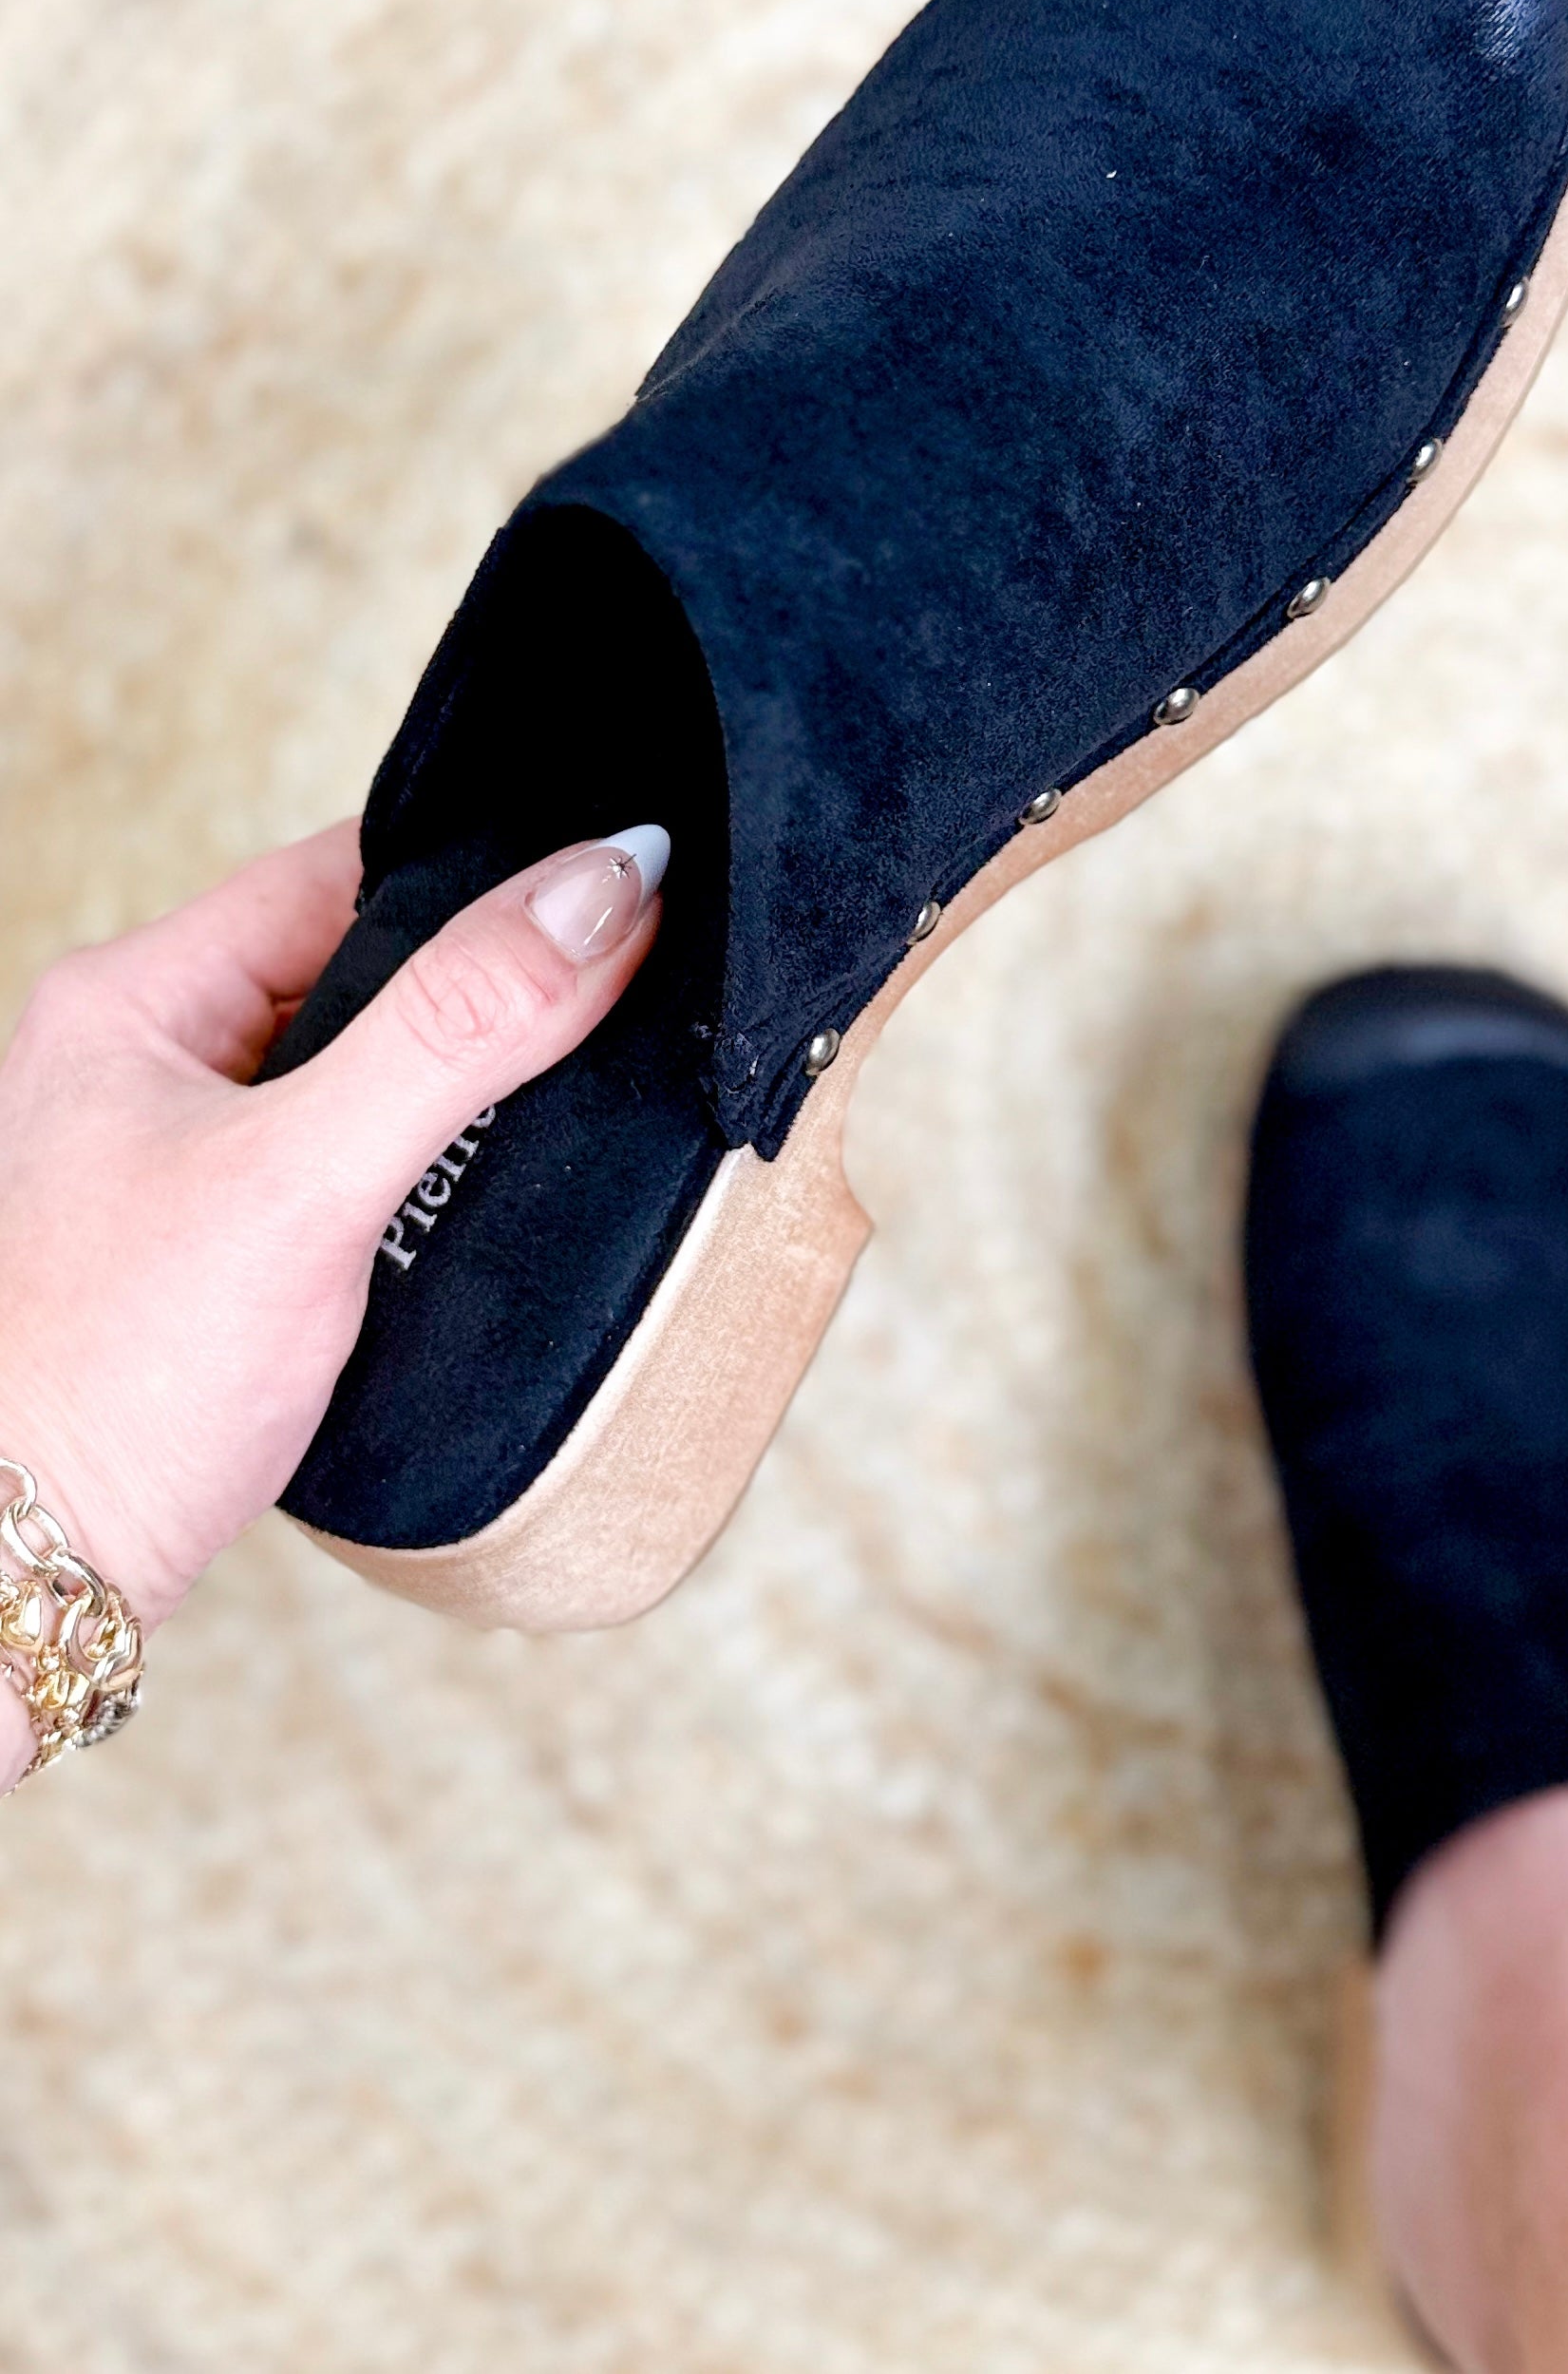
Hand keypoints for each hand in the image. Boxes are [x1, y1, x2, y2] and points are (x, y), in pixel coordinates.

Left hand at [0, 822, 665, 1787]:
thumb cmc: (117, 1377)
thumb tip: (608, 882)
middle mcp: (154, 1058)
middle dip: (490, 995)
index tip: (622, 892)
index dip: (486, 877)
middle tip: (618, 1013)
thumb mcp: (307, 1177)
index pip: (347, 871)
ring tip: (564, 1114)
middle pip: (370, 970)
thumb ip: (460, 1025)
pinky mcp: (227, 1244)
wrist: (27, 1582)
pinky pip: (361, 1159)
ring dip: (468, 1092)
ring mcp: (187, 1154)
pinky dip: (435, 1171)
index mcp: (136, 995)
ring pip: (374, 1070)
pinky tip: (490, 1203)